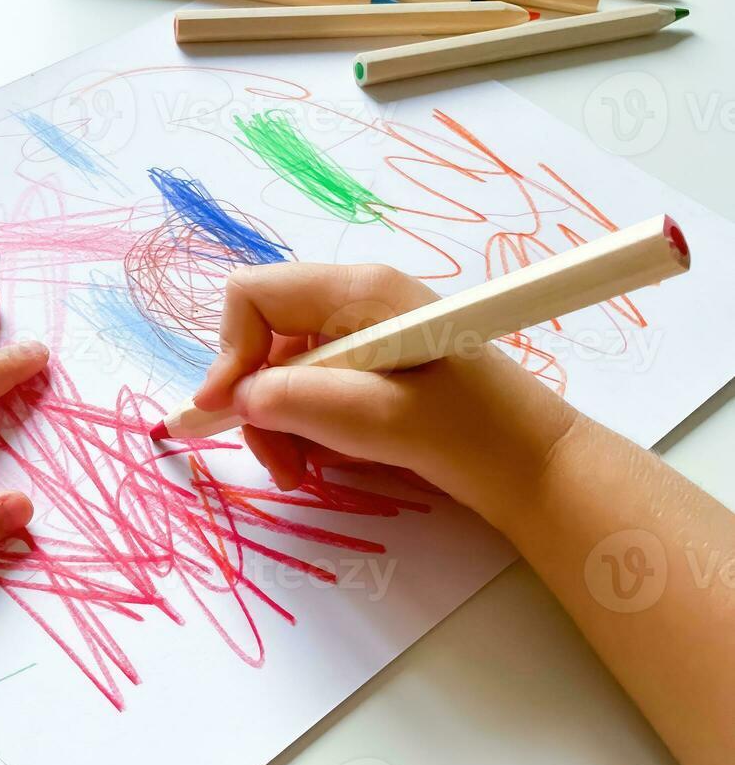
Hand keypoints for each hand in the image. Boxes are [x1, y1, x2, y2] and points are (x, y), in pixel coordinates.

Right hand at [193, 263, 577, 523]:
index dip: (229, 352)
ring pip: (280, 370)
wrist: (536, 468)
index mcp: (359, 291)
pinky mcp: (371, 367)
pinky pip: (310, 388)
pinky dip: (302, 427)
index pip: (253, 295)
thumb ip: (298, 401)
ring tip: (302, 473)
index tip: (228, 413)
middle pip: (263, 337)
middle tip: (278, 465)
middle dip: (255, 400)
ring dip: (276, 423)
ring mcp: (362, 335)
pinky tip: (325, 460)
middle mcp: (354, 302)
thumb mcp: (380, 419)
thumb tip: (235, 399)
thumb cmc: (470, 434)